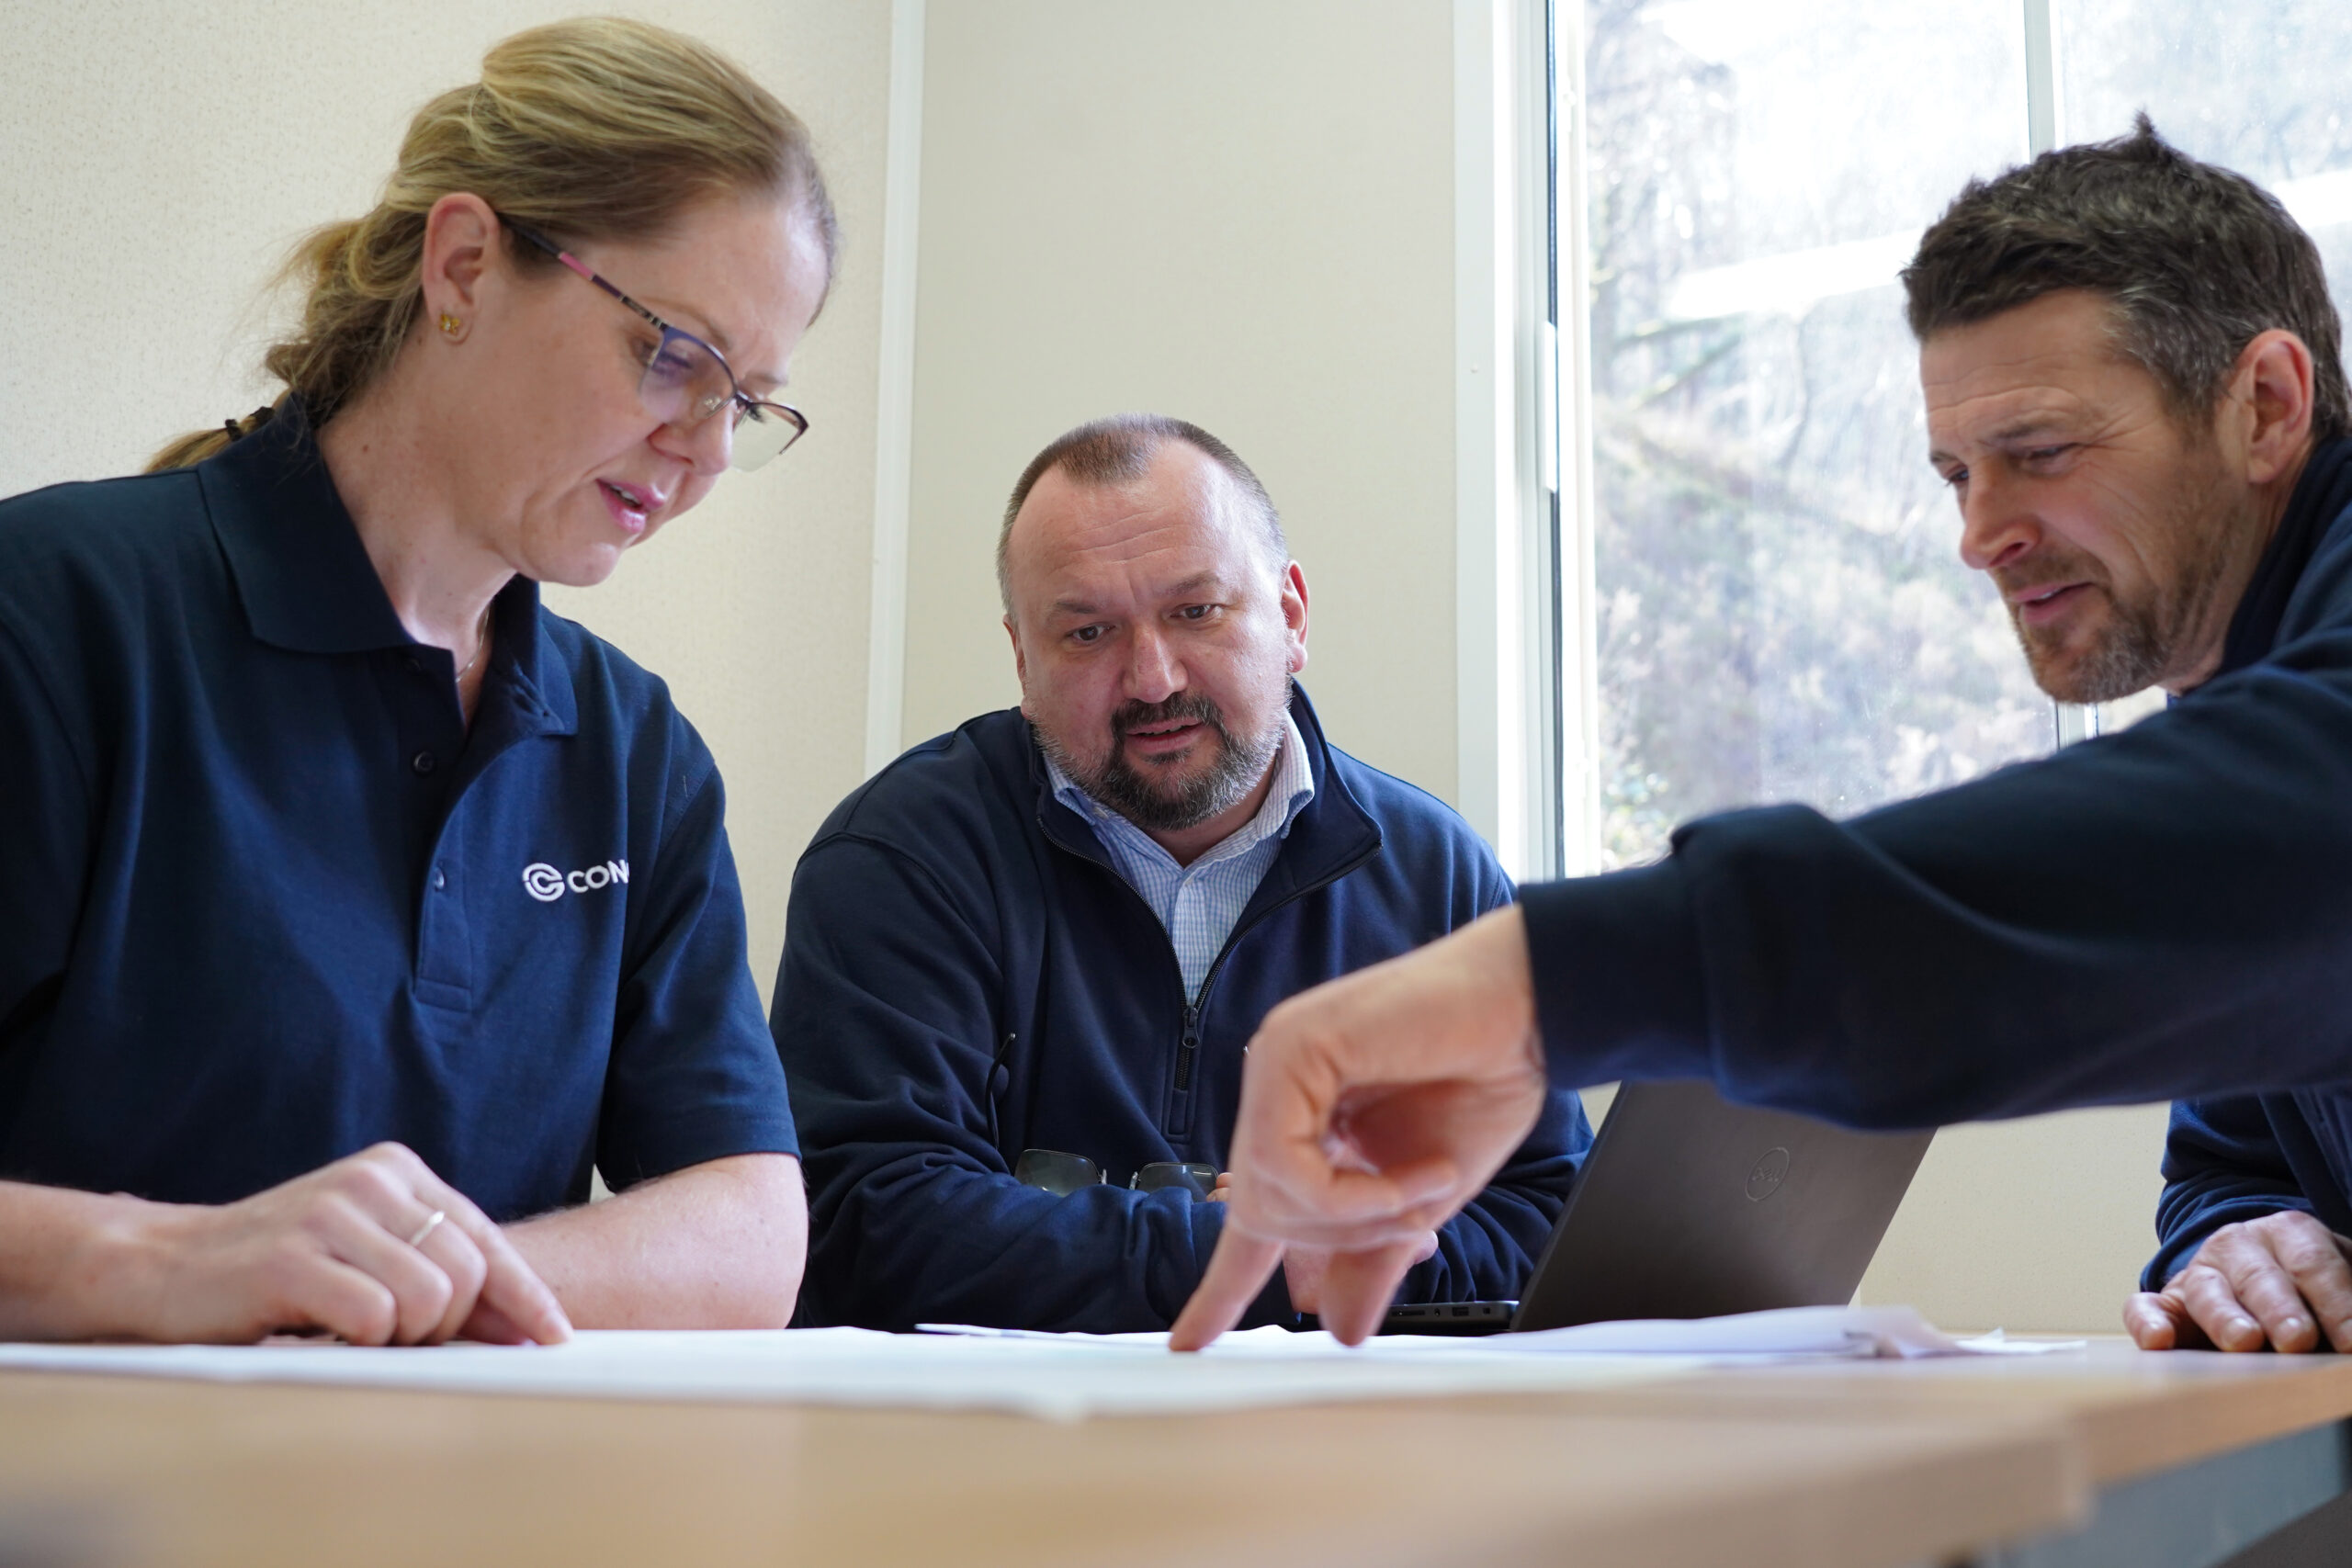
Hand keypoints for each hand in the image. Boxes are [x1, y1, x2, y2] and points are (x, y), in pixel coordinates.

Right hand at [108, 1143, 570, 1345]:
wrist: (164, 1264)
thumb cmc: (278, 1269)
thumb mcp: (366, 1251)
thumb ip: (436, 1269)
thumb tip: (525, 1323)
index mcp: (398, 1170)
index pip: (486, 1237)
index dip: (525, 1295)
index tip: (553, 1337)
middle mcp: (372, 1180)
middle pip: (467, 1272)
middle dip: (447, 1325)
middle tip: (398, 1339)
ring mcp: (331, 1214)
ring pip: (430, 1297)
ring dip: (403, 1337)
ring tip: (357, 1334)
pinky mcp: (291, 1258)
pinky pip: (375, 1317)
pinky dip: (361, 1342)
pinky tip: (326, 1334)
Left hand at [1171, 905, 1545, 1349]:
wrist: (1528, 1013)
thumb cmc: (1483, 1080)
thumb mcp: (1424, 1197)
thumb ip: (1373, 1256)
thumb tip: (1343, 1331)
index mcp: (1303, 1122)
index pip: (1251, 1215)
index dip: (1220, 1289)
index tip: (1186, 1345)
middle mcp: (1278, 1091)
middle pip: (1263, 1215)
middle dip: (1338, 1244)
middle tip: (1411, 1232)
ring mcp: (1277, 1064)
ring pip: (1272, 1193)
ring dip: (1357, 1218)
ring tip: (1426, 1190)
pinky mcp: (1290, 1049)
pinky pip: (1287, 1165)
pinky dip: (1350, 1194)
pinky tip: (1415, 1174)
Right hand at [2125, 1210, 2351, 1352]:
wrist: (2268, 1284)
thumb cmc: (2315, 1291)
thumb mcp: (2341, 1283)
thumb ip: (2350, 1302)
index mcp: (2290, 1233)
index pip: (2314, 1262)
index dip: (2336, 1300)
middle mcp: (2239, 1246)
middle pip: (2261, 1277)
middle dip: (2280, 1309)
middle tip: (2299, 1339)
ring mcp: (2200, 1274)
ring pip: (2207, 1290)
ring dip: (2226, 1317)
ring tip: (2245, 1341)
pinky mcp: (2169, 1304)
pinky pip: (2146, 1307)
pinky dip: (2148, 1322)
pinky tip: (2159, 1342)